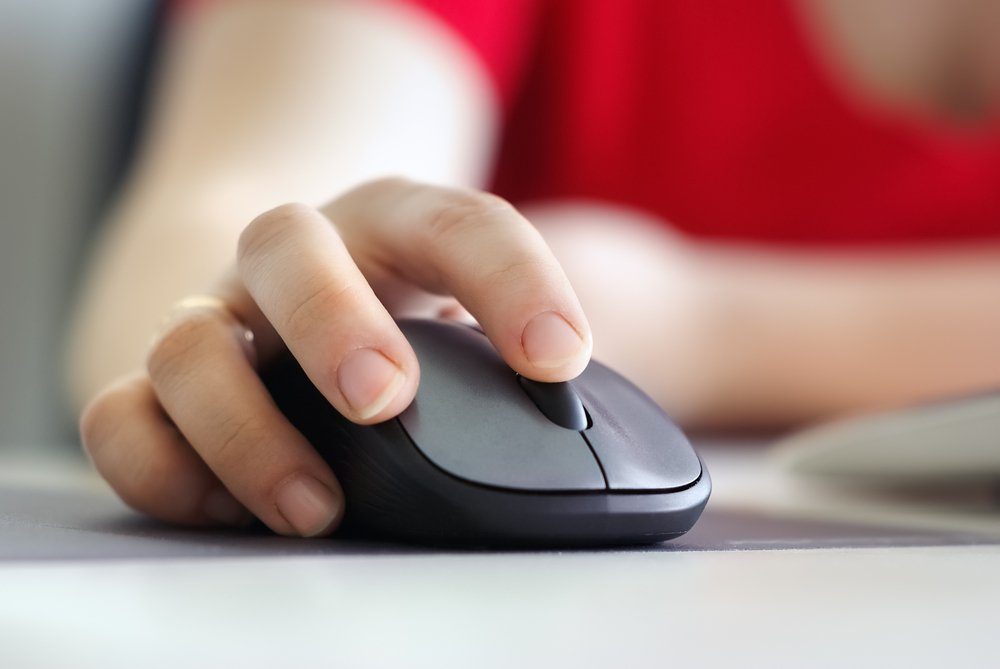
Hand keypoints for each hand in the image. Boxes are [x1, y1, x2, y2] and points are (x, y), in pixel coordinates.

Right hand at [79, 178, 592, 536]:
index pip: (457, 223)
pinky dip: (162, 470)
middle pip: (287, 246)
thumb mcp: (466, 321)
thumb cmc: (404, 317)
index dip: (511, 281)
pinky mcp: (158, 388)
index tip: (557, 359)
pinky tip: (227, 508)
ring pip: (188, 342)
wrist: (299, 301)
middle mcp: (293, 259)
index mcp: (391, 225)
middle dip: (332, 321)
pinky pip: (119, 418)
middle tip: (384, 400)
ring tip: (317, 508)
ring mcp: (219, 318)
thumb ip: (506, 371)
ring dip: (247, 429)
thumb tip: (570, 455)